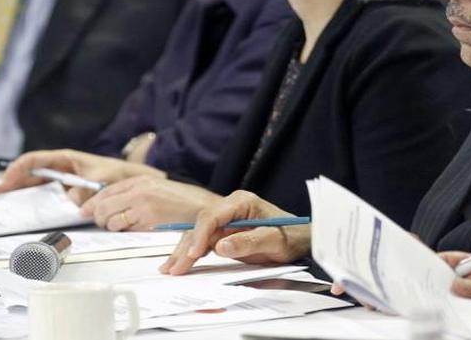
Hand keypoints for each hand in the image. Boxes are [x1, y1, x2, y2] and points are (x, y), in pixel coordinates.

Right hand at [0, 149, 162, 204]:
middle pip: (29, 174)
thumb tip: (70, 201)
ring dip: (16, 195)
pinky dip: (31, 203)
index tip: (6, 181)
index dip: (18, 169)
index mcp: (66, 159)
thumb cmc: (120, 176)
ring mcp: (62, 181)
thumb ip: (86, 190)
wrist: (135, 183)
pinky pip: (45, 197)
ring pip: (33, 186)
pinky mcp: (66, 193)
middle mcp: (61, 169)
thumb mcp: (104, 180)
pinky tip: (20, 212)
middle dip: (9, 184)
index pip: (35, 159)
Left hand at [81, 176, 218, 230]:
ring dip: (113, 227)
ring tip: (125, 227)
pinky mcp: (148, 218)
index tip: (85, 210)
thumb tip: (112, 205)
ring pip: (111, 220)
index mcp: (141, 180)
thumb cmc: (186, 202)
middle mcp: (139, 190)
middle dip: (99, 218)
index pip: (106, 191)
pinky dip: (127, 232)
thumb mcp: (158, 190)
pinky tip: (138, 230)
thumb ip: (137, 194)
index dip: (92, 203)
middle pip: (102, 207)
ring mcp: (143, 204)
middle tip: (105, 224)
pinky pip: (126, 229)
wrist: (207, 208)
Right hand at [159, 190, 311, 274]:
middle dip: (186, 247)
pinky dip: (191, 253)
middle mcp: (230, 207)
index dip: (200, 235)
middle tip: (174, 268)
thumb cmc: (291, 236)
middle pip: (200, 225)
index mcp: (242, 202)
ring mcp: (226, 219)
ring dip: (184, 251)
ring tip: (169, 269)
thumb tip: (220, 246)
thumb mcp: (274, 241)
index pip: (212, 215)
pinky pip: (204, 241)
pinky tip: (179, 263)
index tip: (194, 253)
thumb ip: (249, 242)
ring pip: (198, 233)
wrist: (300, 238)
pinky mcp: (224, 232)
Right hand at [442, 251, 470, 338]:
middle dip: (447, 288)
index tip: (428, 266)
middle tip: (435, 293)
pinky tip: (469, 320)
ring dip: (461, 306)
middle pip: (458, 284)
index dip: (444, 262)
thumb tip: (454, 285)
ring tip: (452, 309)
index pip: (460, 261)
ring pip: (465, 303)